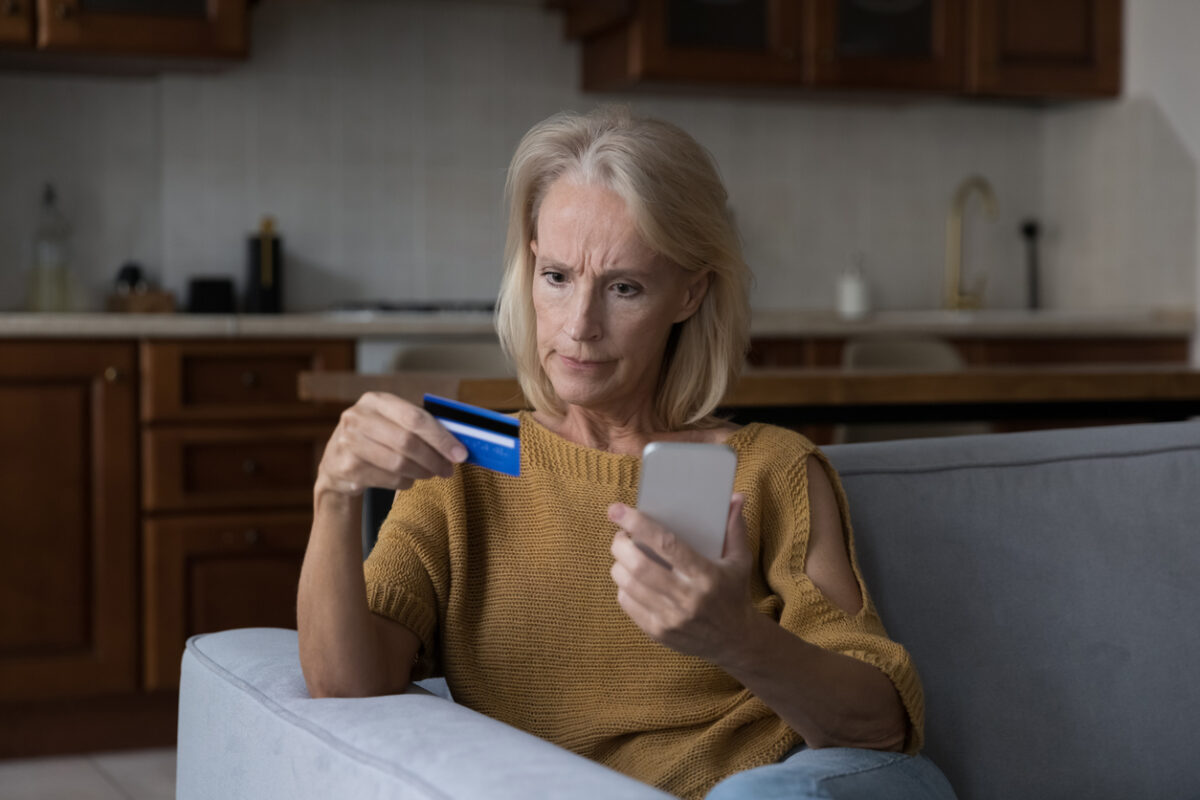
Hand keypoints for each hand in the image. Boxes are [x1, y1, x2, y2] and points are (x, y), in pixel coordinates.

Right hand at [315, 391, 466, 500]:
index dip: (440, 437)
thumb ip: (419, 426)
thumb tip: (457, 444)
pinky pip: (387, 478)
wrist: (336, 462)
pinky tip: (409, 478)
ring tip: (432, 474)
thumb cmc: (376, 439)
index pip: (415, 417)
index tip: (460, 453)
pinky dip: (405, 481)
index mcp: (376, 400)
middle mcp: (357, 417)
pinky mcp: (345, 466)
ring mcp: (347, 442)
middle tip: (449, 470)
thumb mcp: (392, 423)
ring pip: (398, 463)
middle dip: (434, 458)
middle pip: (407, 442)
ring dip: (422, 472)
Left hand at [608, 494, 755, 664]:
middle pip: (640, 566)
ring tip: (623, 554)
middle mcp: (688, 599)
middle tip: (620, 535)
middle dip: (621, 545)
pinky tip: (629, 578)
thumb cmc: (734, 593)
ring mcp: (671, 618)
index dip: (638, 524)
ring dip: (618, 564)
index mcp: (707, 576)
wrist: (735, 641)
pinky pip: (628, 604)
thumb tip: (736, 496)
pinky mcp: (659, 633)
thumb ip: (735, 528)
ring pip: (629, 585)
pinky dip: (622, 587)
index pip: (666, 544)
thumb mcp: (740, 560)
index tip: (617, 510)